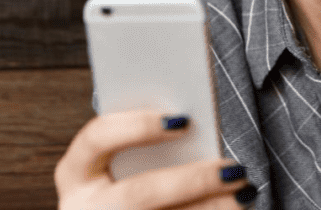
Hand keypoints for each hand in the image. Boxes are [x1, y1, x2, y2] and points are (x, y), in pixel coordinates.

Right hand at [55, 110, 256, 209]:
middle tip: (234, 170)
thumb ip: (149, 143)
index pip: (97, 137)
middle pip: (138, 194)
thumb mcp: (123, 162)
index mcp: (76, 173)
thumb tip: (194, 123)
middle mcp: (81, 208)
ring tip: (245, 193)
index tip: (184, 120)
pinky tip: (234, 209)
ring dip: (210, 208)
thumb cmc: (128, 181)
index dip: (137, 126)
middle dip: (192, 181)